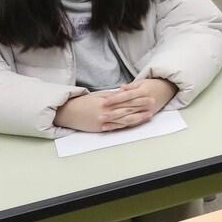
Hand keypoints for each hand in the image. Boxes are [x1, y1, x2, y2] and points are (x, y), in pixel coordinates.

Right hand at [52, 79, 175, 131]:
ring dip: (137, 117)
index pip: (126, 100)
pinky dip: (126, 126)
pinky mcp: (101, 129)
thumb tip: (125, 93)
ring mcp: (104, 122)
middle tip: (153, 104)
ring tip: (148, 115)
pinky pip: (116, 127)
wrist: (68, 113)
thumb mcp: (98, 96)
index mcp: (106, 102)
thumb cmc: (83, 102)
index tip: (149, 96)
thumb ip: (112, 95)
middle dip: (141, 107)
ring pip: (124, 120)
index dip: (138, 98)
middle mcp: (106, 112)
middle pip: (127, 109)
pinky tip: (135, 124)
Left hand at [102, 79, 178, 129]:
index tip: (104, 102)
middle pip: (127, 108)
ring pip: (129, 118)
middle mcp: (145, 103)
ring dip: (115, 121)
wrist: (167, 90)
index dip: (116, 99)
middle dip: (113, 112)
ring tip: (103, 123)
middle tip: (100, 115)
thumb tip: (120, 88)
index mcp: (143, 92)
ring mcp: (146, 111)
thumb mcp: (142, 82)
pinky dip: (120, 126)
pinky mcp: (145, 117)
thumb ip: (130, 86)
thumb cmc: (152, 85)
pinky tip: (111, 127)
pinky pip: (131, 123)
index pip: (127, 96)